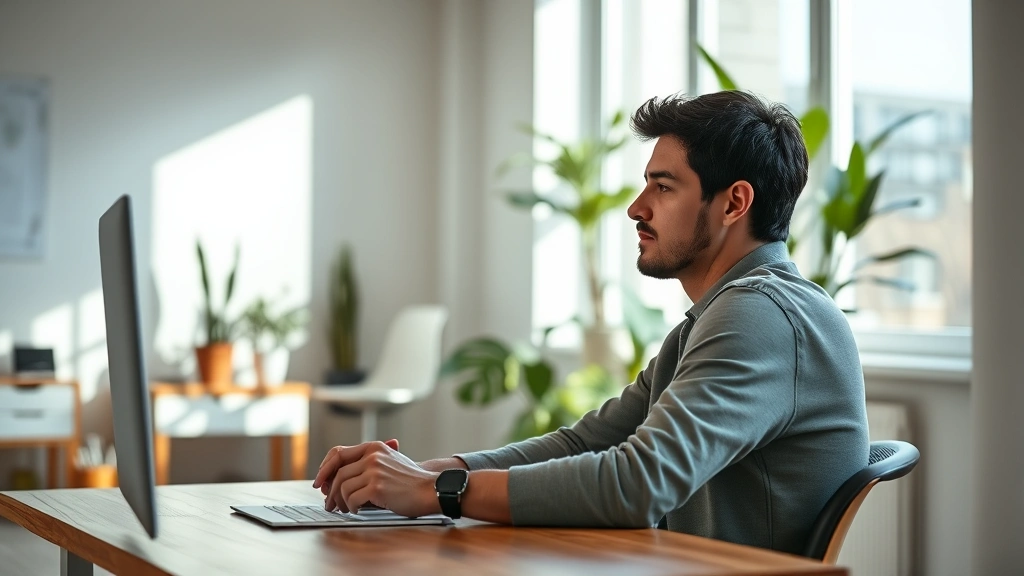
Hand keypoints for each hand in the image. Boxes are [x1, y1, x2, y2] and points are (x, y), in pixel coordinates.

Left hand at [316, 441, 440, 517]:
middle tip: (329, 504)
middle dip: (330, 491)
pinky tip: (357, 510)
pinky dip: (351, 507)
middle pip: (338, 473)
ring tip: (345, 509)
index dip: (325, 468)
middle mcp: (372, 455)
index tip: (320, 482)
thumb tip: (333, 480)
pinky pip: (352, 499)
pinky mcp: (377, 487)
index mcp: (373, 447)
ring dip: (341, 502)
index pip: (338, 453)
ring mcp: (375, 471)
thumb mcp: (388, 462)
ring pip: (343, 487)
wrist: (430, 489)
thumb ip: (364, 465)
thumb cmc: (409, 480)